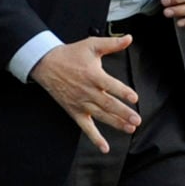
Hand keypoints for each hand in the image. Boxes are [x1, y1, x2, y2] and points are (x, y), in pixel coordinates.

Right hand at [30, 37, 140, 152]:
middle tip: (136, 120)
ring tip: (130, 128)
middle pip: (107, 104)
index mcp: (93, 75)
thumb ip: (112, 43)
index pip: (110, 86)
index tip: (134, 98)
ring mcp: (80, 103)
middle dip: (123, 113)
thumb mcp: (92, 44)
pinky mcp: (74, 111)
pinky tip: (105, 147)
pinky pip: (85, 127)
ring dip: (115, 123)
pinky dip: (95, 138)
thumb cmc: (71, 54)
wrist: (47, 65)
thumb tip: (129, 38)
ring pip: (100, 116)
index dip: (123, 92)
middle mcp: (87, 91)